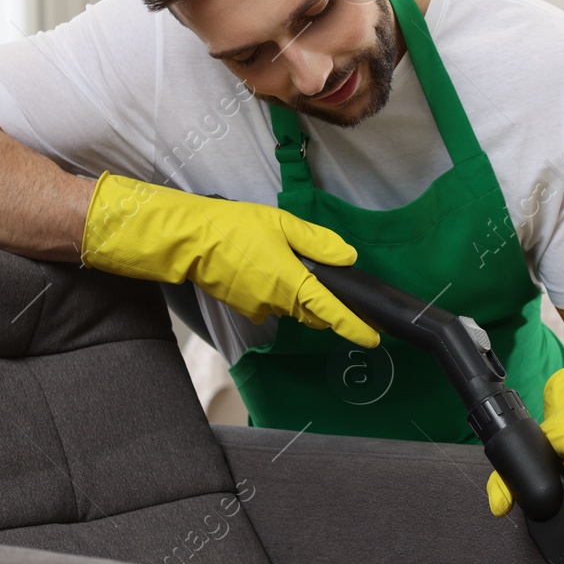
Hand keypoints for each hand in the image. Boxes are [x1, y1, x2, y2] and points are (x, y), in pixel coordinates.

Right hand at [79, 171, 378, 345]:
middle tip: (340, 291)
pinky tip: (270, 270)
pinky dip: (280, 293)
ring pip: (294, 309)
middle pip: (315, 313)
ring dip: (303, 297)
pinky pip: (273, 304)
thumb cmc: (236, 227)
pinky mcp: (245, 307)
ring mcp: (260, 308)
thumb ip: (318, 243)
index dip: (354, 327)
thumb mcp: (282, 224)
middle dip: (329, 307)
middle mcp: (278, 303)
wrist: (190, 241)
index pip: (330, 311)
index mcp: (292, 283)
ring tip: (295, 268)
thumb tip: (348, 259)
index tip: (374, 339)